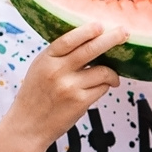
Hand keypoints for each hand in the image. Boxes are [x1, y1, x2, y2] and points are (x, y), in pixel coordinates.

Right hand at [2, 22, 126, 149]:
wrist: (28, 126)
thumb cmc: (36, 95)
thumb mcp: (40, 68)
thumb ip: (59, 55)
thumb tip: (90, 40)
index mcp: (46, 59)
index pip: (69, 39)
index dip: (87, 31)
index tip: (101, 25)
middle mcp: (57, 71)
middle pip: (91, 50)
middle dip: (111, 39)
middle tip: (124, 33)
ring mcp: (70, 87)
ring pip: (102, 71)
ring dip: (111, 73)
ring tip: (111, 77)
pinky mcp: (80, 102)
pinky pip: (102, 88)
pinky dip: (105, 86)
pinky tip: (100, 88)